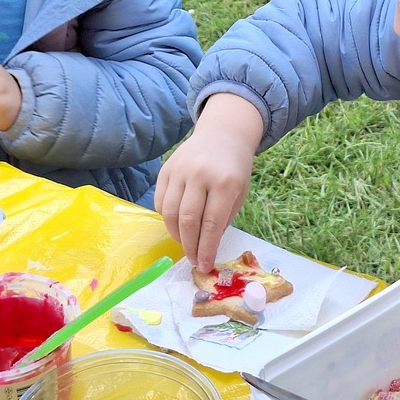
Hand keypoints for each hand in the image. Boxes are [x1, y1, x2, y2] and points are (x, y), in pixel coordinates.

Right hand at [155, 93, 264, 272]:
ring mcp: (180, 170)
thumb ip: (223, 218)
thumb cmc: (235, 168)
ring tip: (185, 243)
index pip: (212, 223)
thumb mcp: (239, 193)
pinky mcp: (166, 169)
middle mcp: (200, 174)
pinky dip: (166, 218)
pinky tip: (176, 224)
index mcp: (225, 182)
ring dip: (175, 235)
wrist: (222, 134)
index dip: (206, 248)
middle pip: (188, 220)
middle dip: (189, 246)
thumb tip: (205, 248)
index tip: (204, 265)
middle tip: (192, 260)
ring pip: (169, 212)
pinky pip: (160, 201)